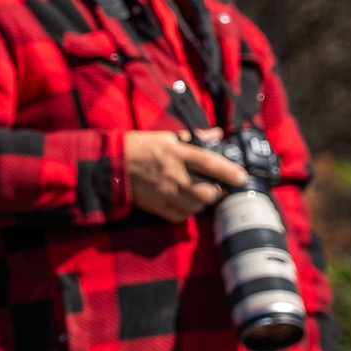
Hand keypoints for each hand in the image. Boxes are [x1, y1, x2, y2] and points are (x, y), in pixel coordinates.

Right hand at [125, 129, 246, 221]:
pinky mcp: (155, 205)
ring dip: (201, 203)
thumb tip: (217, 134)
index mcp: (175, 153)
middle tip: (214, 187)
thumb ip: (194, 137)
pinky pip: (179, 216)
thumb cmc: (138, 148)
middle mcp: (172, 174)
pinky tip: (184, 204)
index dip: (228, 171)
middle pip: (206, 192)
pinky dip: (186, 212)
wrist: (109, 165)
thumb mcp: (165, 137)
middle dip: (215, 192)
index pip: (208, 163)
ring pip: (195, 206)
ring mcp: (163, 192)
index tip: (241, 177)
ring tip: (198, 195)